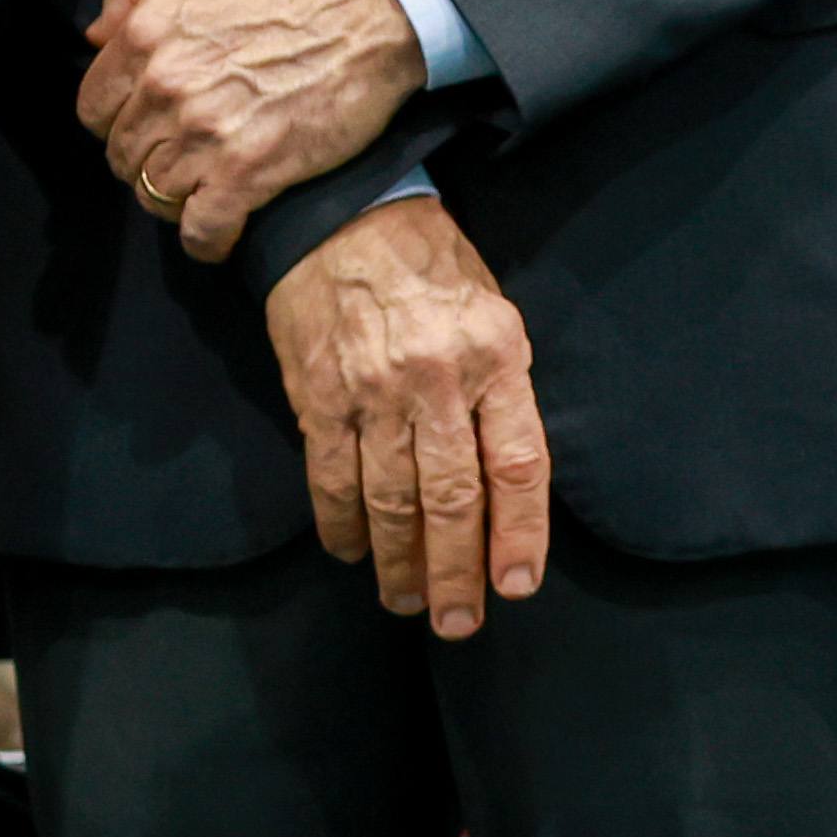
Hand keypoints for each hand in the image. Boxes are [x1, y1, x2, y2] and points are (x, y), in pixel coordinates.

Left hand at [80, 0, 426, 258]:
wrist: (371, 10)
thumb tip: (97, 35)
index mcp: (144, 36)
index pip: (94, 106)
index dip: (114, 119)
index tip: (140, 121)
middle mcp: (166, 88)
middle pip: (122, 154)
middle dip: (141, 159)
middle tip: (172, 155)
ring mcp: (206, 134)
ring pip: (154, 192)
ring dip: (170, 198)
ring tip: (194, 189)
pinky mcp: (251, 171)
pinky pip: (202, 228)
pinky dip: (204, 239)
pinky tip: (213, 234)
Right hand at [262, 193, 551, 635]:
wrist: (340, 214)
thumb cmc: (432, 267)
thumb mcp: (496, 315)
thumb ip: (503, 393)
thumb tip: (501, 483)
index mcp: (495, 357)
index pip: (515, 468)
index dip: (518, 536)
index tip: (515, 586)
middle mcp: (437, 380)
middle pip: (452, 499)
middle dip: (454, 572)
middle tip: (457, 623)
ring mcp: (372, 390)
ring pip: (391, 498)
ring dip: (399, 561)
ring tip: (404, 601)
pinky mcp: (318, 393)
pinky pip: (330, 475)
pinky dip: (340, 522)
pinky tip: (351, 552)